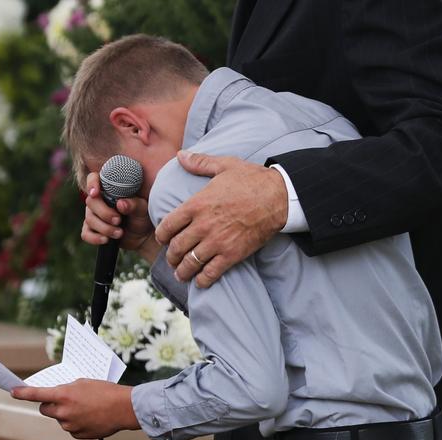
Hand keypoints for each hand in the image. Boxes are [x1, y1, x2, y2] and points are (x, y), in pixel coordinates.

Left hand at [11, 379, 138, 439]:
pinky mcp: (78, 434)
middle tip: (62, 400)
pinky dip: (76, 423)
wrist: (123, 408)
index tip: (12, 391)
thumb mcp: (82, 383)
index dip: (22, 393)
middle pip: (45, 409)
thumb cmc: (105, 392)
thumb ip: (66, 389)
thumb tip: (58, 396)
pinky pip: (70, 428)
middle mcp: (63, 412)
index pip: (36, 394)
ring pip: (59, 419)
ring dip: (66, 414)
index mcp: (63, 395)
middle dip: (50, 405)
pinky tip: (89, 417)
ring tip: (85, 408)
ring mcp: (70, 425)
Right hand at [81, 171, 154, 252]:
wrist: (143, 236)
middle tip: (118, 220)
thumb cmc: (142, 216)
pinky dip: (95, 238)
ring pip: (90, 219)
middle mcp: (99, 201)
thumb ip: (133, 204)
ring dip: (104, 228)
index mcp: (110, 189)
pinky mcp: (93, 230)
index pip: (94, 179)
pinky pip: (86, 234)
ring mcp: (94, 215)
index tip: (95, 193)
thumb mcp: (142, 209)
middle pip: (91, 202)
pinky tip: (106, 240)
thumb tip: (120, 203)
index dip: (92, 183)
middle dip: (104, 213)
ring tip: (119, 233)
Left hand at [154, 152, 288, 286]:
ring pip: (190, 263)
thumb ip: (199, 163)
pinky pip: (210, 273)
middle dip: (171, 256)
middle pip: (176, 248)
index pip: (167, 226)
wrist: (279, 196)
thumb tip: (180, 155)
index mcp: (196, 204)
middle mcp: (203, 225)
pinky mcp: (232, 254)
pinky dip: (202, 280)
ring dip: (182, 271)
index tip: (163, 239)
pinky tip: (201, 281)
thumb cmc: (252, 179)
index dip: (162, 236)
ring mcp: (217, 241)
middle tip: (173, 259)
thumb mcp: (224, 166)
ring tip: (182, 273)